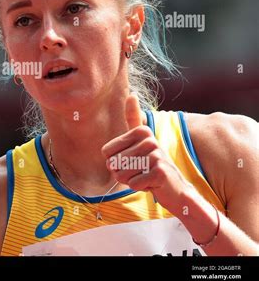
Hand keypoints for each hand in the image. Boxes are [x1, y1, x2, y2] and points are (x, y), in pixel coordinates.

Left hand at [101, 94, 194, 215]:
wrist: (175, 187)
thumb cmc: (152, 164)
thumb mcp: (141, 140)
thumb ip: (134, 118)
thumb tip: (132, 93)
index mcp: (141, 131)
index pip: (106, 152)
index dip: (114, 162)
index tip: (132, 160)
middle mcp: (150, 140)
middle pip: (114, 163)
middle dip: (122, 173)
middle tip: (139, 171)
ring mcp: (156, 155)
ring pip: (122, 174)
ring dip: (130, 180)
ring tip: (144, 176)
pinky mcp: (160, 172)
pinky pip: (133, 183)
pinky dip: (139, 187)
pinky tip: (151, 184)